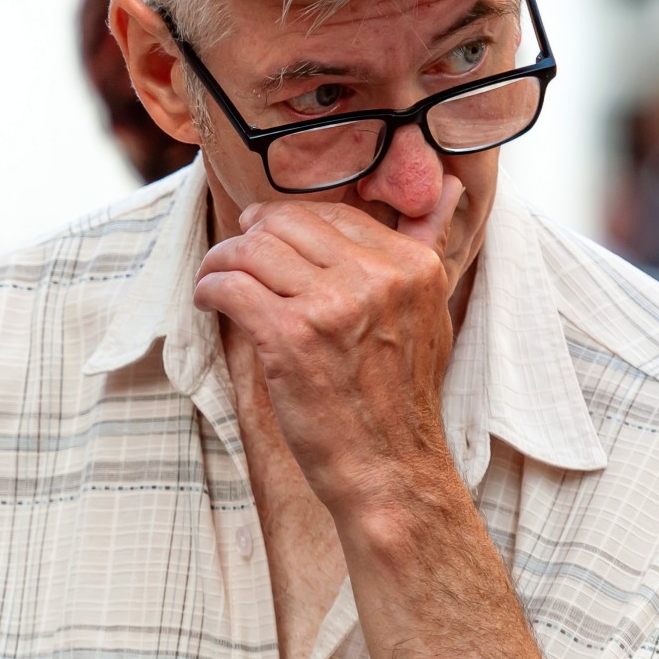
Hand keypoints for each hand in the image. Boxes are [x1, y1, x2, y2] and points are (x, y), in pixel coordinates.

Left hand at [194, 178, 465, 514]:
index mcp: (412, 266)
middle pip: (287, 223)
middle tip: (232, 258)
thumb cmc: (400, 401)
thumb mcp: (431, 315)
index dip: (288, 222)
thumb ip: (428, 249)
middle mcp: (376, 278)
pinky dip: (210, 289)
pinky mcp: (289, 336)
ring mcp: (332, 306)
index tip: (265, 237)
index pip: (333, 214)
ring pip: (252, 249)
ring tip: (215, 280)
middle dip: (249, 236)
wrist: (389, 471)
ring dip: (221, 261)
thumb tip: (449, 187)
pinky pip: (231, 286)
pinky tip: (209, 303)